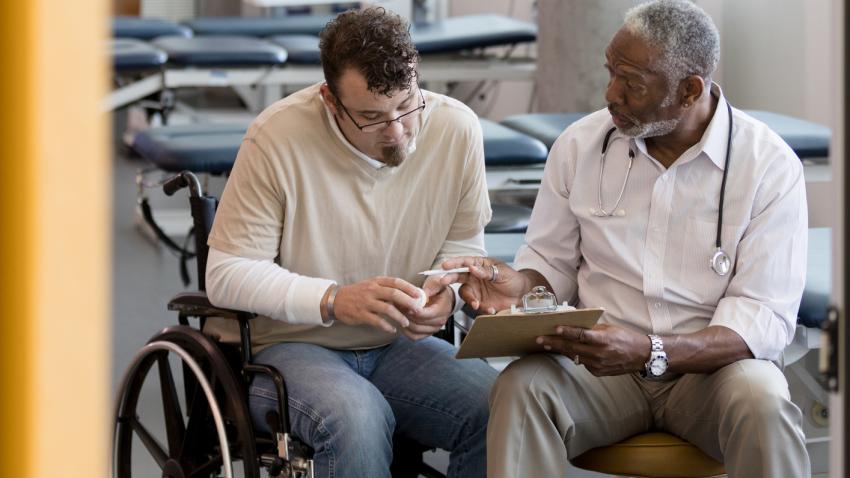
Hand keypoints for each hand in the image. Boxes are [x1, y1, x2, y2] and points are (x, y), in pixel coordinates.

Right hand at [331, 276, 422, 332]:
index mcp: (376, 282)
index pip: (396, 282)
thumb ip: (387, 289)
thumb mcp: (371, 286)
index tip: (419, 295)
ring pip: (387, 309)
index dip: (409, 288)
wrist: (336, 300)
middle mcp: (372, 290)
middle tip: (417, 310)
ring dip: (399, 317)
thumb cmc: (358, 293)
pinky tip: (392, 330)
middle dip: (408, 303)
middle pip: (394, 294)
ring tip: (406, 323)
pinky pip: (377, 321)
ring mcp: (366, 302)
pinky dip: (386, 326)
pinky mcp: (361, 314)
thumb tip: (408, 296)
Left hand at [402, 276, 452, 340]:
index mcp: (442, 310)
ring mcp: (433, 329)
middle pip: (418, 323)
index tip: (403, 302)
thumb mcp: (437, 283)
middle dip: (405, 315)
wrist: (444, 299)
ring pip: (414, 330)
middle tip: (396, 305)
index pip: (425, 314)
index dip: (412, 309)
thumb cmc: (438, 291)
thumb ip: (431, 287)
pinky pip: (414, 336)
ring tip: (397, 311)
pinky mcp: (427, 334)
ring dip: (404, 322)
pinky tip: (401, 320)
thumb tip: (423, 293)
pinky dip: (405, 330)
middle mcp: (439, 322)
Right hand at [438, 256, 528, 313]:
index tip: (445, 265)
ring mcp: (476, 290)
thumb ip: (486, 271)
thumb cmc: (513, 279)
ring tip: (477, 304)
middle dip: (449, 278)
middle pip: (458, 276)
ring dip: (469, 298)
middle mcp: (474, 277)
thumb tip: (472, 267)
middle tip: (444, 281)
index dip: (454, 263)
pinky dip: (481, 308)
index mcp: (479, 265)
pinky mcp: (479, 302)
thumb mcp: (502, 272)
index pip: (464, 262)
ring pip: (464, 293)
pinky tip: (491, 309)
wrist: (522, 295)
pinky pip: (474, 304)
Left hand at [536, 324, 650, 375]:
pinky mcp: (597, 372)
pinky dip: (575, 356)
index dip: (567, 332)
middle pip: (572, 347)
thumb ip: (592, 328)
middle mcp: (599, 354)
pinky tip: (567, 351)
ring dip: (560, 350)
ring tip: (547, 344)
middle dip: (554, 343)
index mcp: (603, 340)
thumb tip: (574, 324)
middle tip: (539, 339)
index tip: (555, 328)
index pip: (581, 335)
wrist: (641, 356)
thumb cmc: (625, 338)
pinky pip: (581, 363)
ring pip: (574, 356)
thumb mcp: (609, 328)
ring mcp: (597, 365)